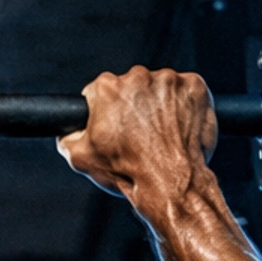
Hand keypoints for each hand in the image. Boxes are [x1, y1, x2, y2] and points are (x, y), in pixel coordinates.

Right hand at [56, 66, 216, 198]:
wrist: (170, 184)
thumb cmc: (129, 172)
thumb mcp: (80, 159)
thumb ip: (67, 137)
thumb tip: (66, 131)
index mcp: (107, 88)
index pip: (100, 92)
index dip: (104, 112)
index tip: (114, 128)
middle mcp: (138, 77)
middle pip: (131, 88)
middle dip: (133, 107)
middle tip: (138, 136)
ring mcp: (169, 80)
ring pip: (160, 89)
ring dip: (159, 106)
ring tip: (160, 136)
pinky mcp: (195, 87)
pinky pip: (186, 92)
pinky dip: (184, 107)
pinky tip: (177, 129)